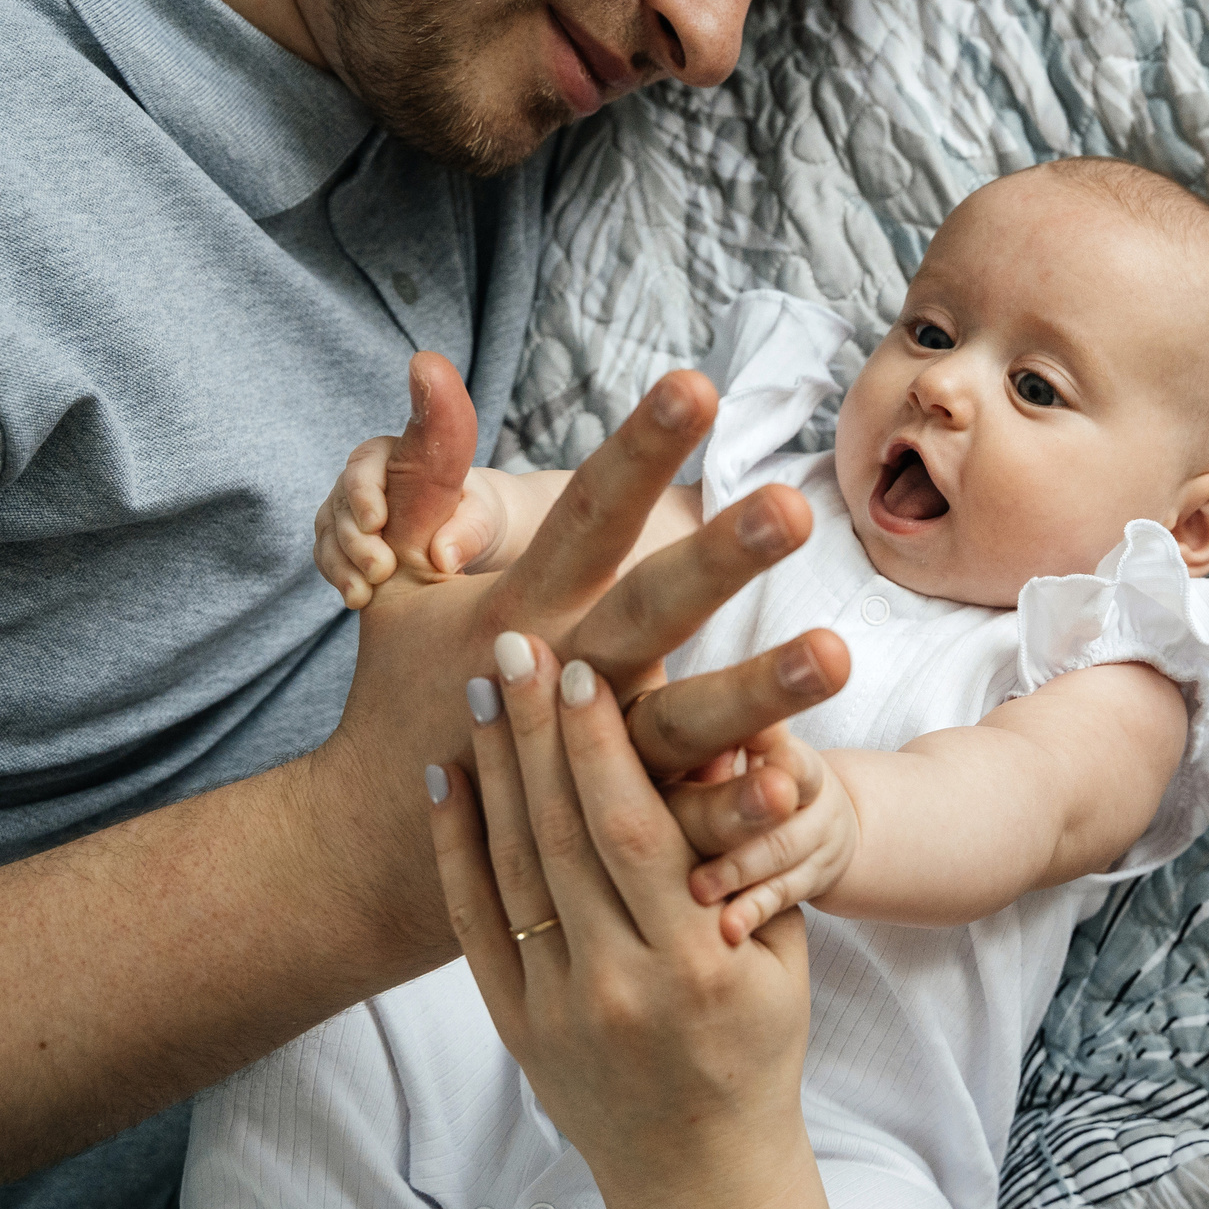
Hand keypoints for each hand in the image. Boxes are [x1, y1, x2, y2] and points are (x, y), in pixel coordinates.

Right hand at [311, 364, 852, 956]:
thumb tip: (431, 362)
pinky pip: (680, 824)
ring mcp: (588, 763)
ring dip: (757, 693)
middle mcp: (559, 674)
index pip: (588, 514)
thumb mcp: (401, 578)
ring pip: (679, 725)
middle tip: (793, 506)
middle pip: (647, 610)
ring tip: (838, 653)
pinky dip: (732, 813)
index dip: (638, 450)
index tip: (696, 384)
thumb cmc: (406, 685)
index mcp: (519, 606)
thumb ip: (428, 469)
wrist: (370, 847)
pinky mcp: (611, 837)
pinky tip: (796, 785)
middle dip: (717, 559)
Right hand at [312, 440, 520, 607]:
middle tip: (380, 570)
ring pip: (330, 535)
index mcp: (393, 457)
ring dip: (342, 566)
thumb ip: (468, 530)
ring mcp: (346, 512)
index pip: (364, 466)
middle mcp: (361, 481)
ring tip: (362, 595)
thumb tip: (443, 557)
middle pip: (342, 505)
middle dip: (356, 541)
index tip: (377, 523)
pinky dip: (340, 578)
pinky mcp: (340, 543)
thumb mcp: (482, 516)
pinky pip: (328, 559)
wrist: (465, 536)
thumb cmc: (475, 513)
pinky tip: (356, 598)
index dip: (364, 493)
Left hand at [428, 637, 849, 1208]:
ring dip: (493, 769)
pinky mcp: (513, 1022)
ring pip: (511, 868)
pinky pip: (473, 919)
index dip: (601, 745)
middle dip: (537, 730)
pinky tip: (445, 774)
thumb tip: (732, 739)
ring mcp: (554, 1009)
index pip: (634, 832)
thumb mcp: (783, 948)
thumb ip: (755, 855)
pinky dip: (454, 844)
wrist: (698, 1167)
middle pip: (561, 835)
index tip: (585, 665)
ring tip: (484, 687)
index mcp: (694, 964)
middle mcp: (615, 986)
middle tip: (518, 643)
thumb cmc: (757, 1043)